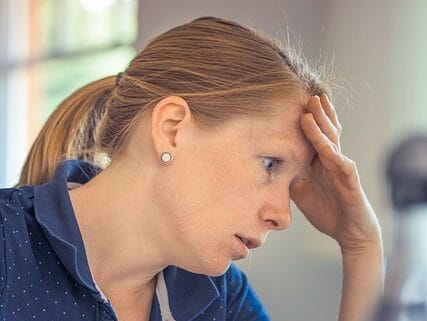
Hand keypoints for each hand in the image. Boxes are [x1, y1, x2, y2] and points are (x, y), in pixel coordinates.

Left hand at [290, 94, 380, 253]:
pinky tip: (326, 147)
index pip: (314, 136)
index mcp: (320, 162)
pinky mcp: (350, 182)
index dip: (308, 120)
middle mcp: (332, 161)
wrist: (349, 233)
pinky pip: (342, 166)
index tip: (295, 103)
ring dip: (322, 126)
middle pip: (325, 132)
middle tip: (307, 95)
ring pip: (332, 143)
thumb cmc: (327, 210)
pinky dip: (334, 156)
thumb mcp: (300, 192)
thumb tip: (268, 168)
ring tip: (313, 108)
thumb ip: (289, 177)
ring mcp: (342, 169)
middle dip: (317, 113)